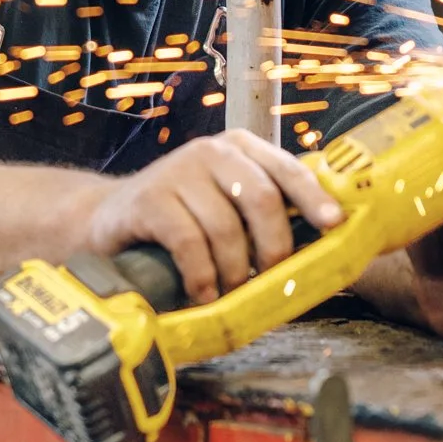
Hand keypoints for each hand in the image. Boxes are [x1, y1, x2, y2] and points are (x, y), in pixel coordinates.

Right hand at [85, 129, 342, 306]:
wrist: (108, 218)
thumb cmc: (182, 218)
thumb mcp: (226, 205)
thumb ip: (264, 214)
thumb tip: (320, 247)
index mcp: (241, 149)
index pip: (288, 169)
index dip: (314, 198)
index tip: (334, 224)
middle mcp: (213, 151)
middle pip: (261, 198)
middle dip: (272, 246)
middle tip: (269, 276)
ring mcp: (178, 171)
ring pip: (225, 227)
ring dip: (233, 269)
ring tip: (228, 290)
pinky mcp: (149, 199)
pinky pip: (188, 242)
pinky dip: (201, 275)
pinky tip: (202, 292)